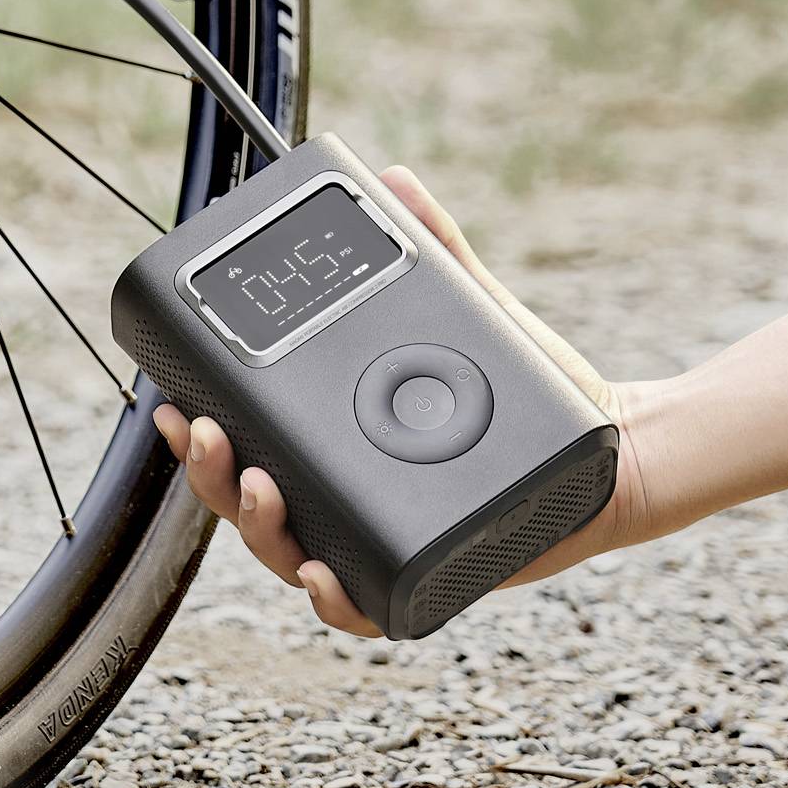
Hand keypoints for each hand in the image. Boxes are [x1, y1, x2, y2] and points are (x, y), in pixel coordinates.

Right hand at [153, 164, 657, 635]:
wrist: (615, 449)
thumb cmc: (542, 389)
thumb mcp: (474, 312)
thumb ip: (436, 248)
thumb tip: (398, 178)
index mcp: (339, 448)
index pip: (247, 446)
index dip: (197, 436)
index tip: (171, 402)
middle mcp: (349, 502)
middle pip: (250, 506)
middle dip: (214, 476)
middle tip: (207, 437)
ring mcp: (383, 544)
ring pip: (290, 557)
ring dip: (261, 528)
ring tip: (262, 487)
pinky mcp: (429, 579)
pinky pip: (365, 609)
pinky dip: (334, 600)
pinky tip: (320, 573)